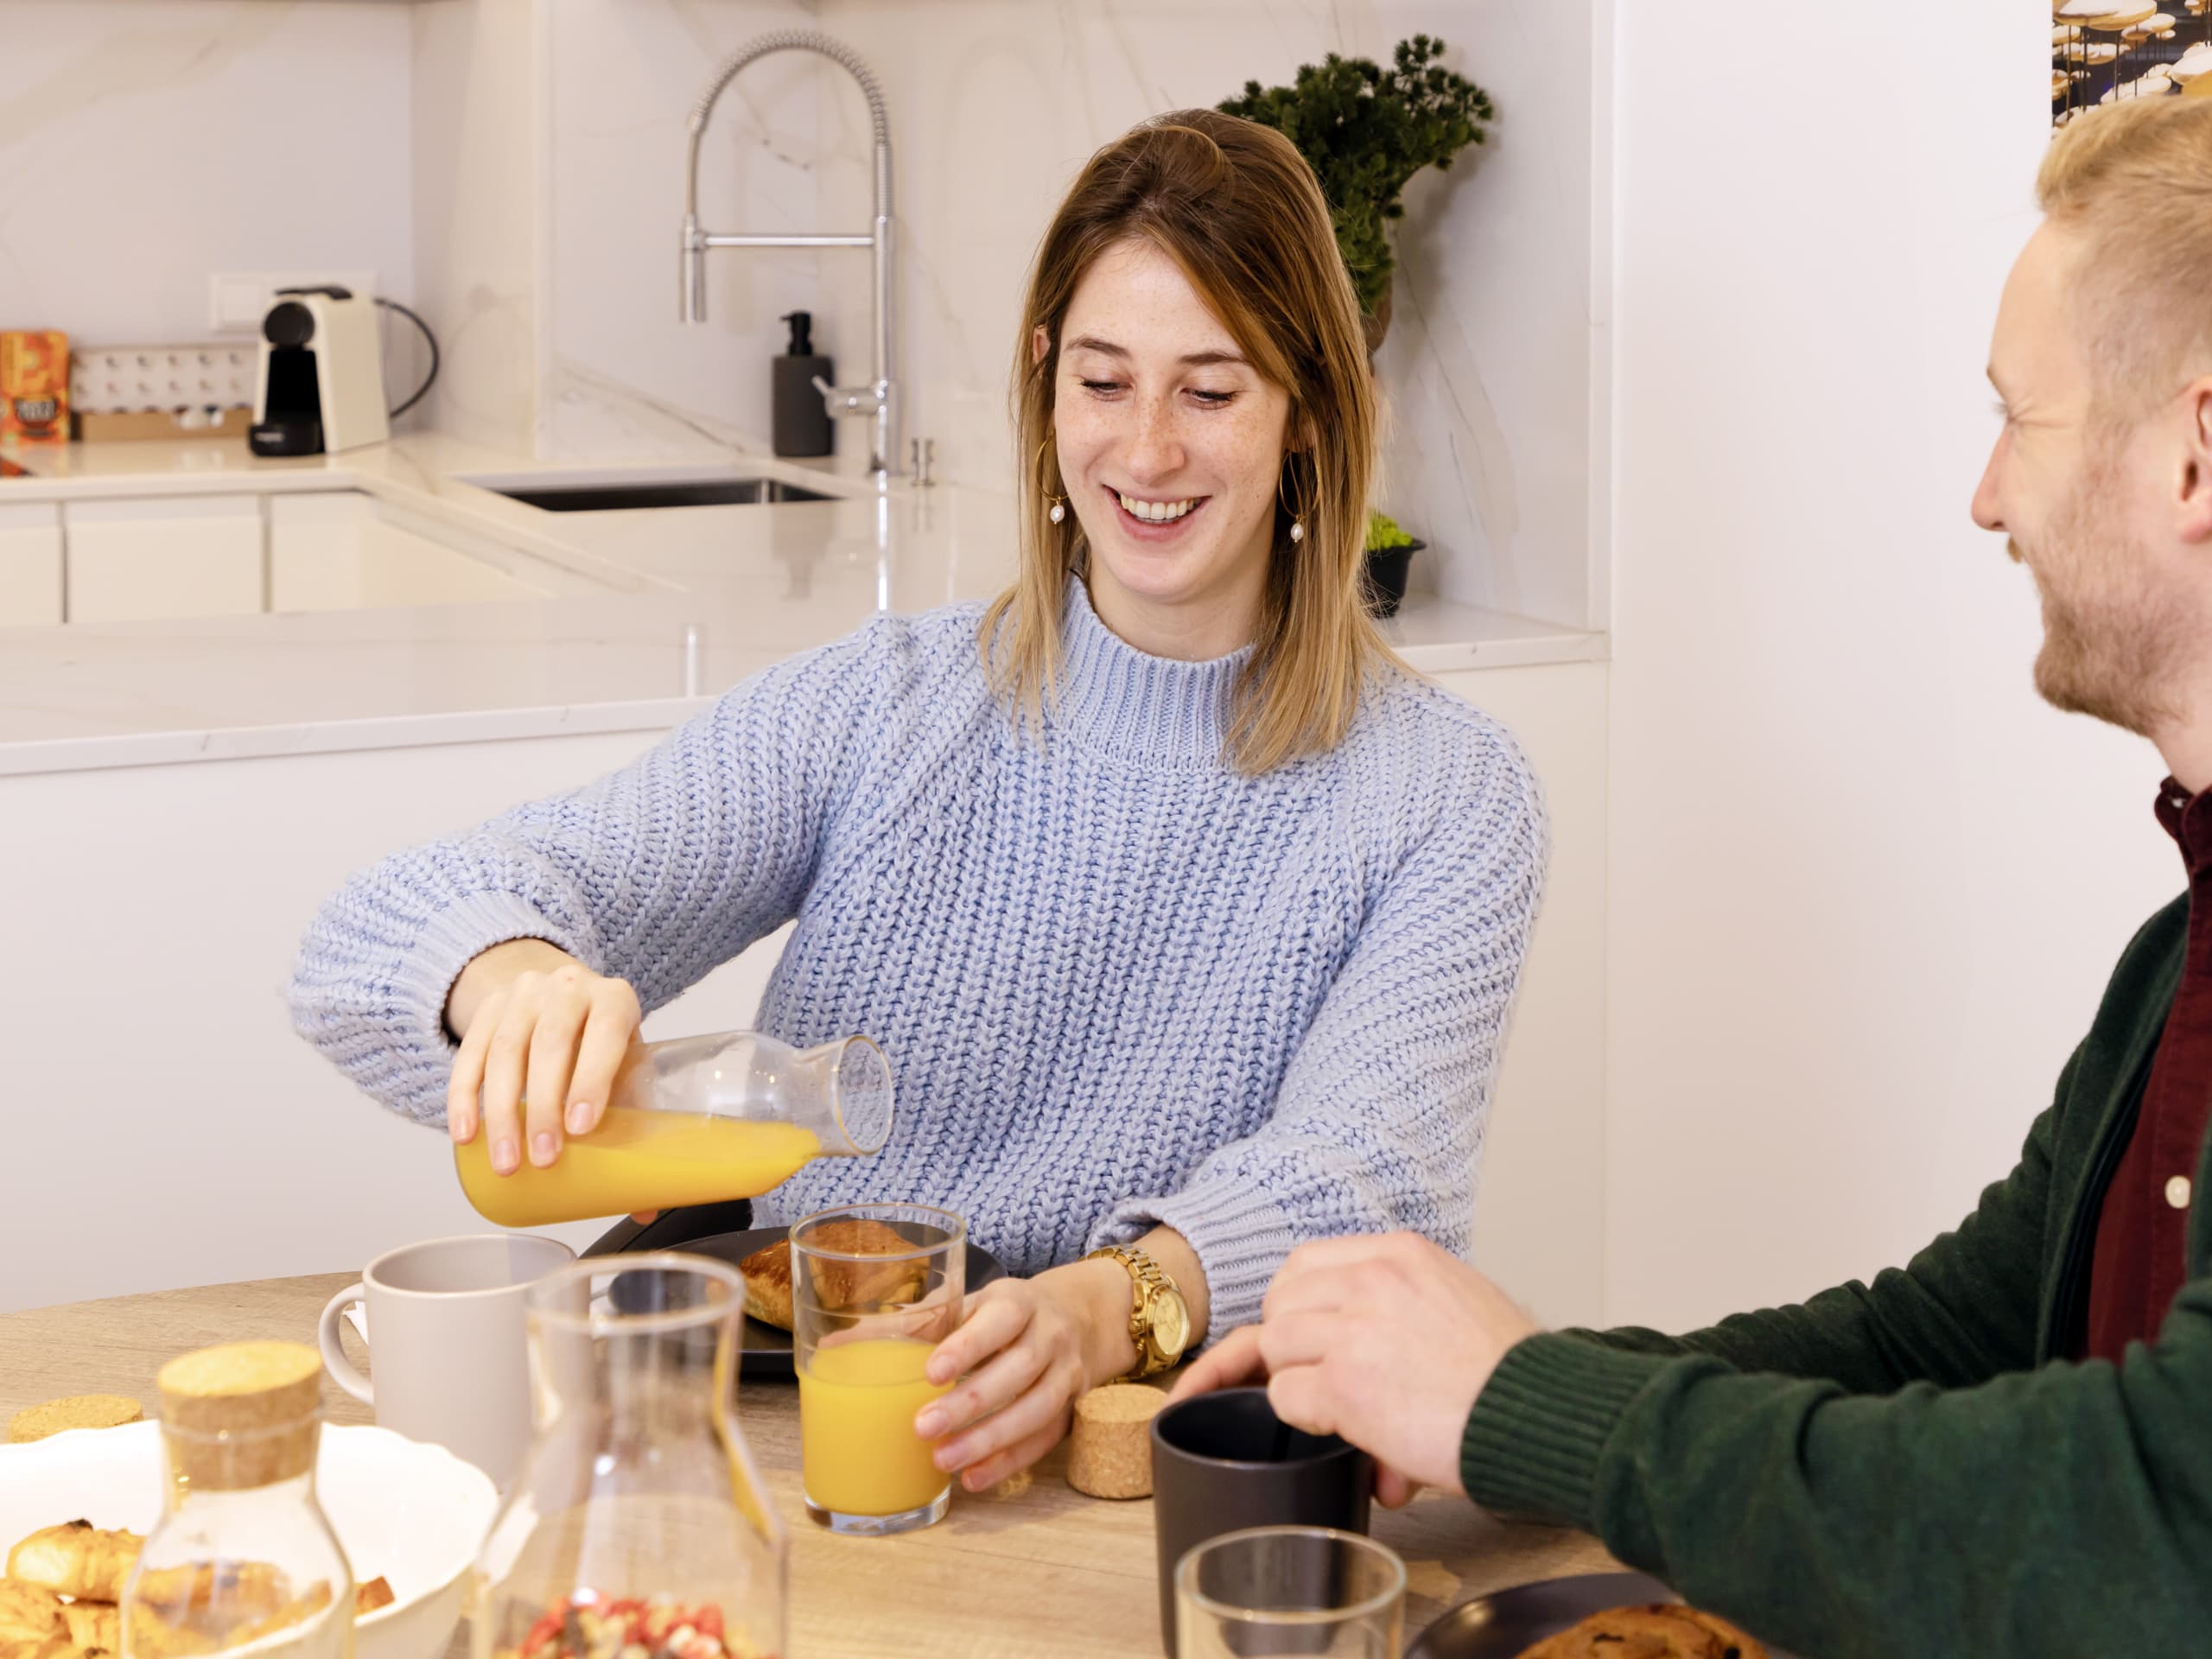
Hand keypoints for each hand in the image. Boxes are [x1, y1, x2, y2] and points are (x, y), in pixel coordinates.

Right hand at [444, 939, 640, 1176]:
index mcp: (614, 999)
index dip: (592, 1078)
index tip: (581, 1128)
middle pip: (550, 1044)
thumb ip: (638, 1121)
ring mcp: (523, 994)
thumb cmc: (602, 1041)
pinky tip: (466, 1134)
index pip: (604, 1032)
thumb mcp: (627, 1063)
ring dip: (502, 1112)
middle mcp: (568, 988)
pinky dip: (464, 1097)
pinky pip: (469, 1053)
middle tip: (543, 1160)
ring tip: (507, 1163)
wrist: (562, 992)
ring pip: (505, 1051)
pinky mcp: (486, 1009)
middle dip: (543, 1107)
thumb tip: (647, 1205)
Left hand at [913, 1259, 1133, 1491]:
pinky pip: (1044, 1439)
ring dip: (989, 1439)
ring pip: (1037, 1409)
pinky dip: (1008, 1462)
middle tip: (924, 1427)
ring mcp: (1067, 1374)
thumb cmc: (1001, 1315)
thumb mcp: (969, 1304)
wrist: (1078, 1319)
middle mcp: (1051, 1335)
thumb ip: (918, 1323)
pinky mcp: (1072, 1409)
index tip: (931, 1372)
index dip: (968, 1346)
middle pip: (1019, 1369)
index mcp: (1019, 1301)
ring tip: (942, 1460)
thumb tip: (844, 1342)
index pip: (1001, 1319)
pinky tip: (972, 1477)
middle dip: (971, 1402)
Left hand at [1176, 1233, 1538, 1497]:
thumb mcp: (1460, 1301)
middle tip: (1317, 1374)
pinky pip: (1285, 1394)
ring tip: (1334, 1406)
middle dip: (1291, 1343)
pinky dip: (1305, 1417)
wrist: (1539, 1414)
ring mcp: (1354, 1329)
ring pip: (1274, 1344)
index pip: (1307, 1262)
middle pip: (1281, 1300)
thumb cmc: (1512, 1375)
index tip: (1307, 1332)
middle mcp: (1373, 1279)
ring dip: (1297, 1379)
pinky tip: (1341, 1427)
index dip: (1297, 1303)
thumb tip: (1367, 1354)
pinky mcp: (1345, 1384)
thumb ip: (1403, 1309)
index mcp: (1401, 1255)